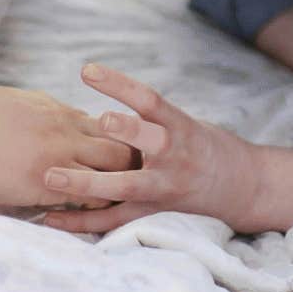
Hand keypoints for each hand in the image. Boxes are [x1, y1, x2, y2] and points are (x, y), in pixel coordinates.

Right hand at [0, 78, 135, 208]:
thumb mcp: (3, 109)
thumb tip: (22, 131)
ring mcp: (58, 153)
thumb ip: (23, 120)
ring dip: (123, 182)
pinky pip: (89, 193)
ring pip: (112, 166)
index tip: (116, 155)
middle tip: (140, 179)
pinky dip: (100, 205)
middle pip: (117, 140)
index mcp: (50, 109)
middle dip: (131, 158)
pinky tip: (102, 216)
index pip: (95, 123)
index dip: (108, 140)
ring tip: (132, 200)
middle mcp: (63, 127)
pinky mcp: (46, 181)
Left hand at [39, 64, 264, 234]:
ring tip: (52, 177)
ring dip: (86, 184)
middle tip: (95, 120)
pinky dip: (82, 221)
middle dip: (123, 130)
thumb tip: (94, 108)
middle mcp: (174, 156)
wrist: (241, 186)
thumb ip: (148, 117)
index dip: (120, 84)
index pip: (149, 99)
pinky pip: (114, 220)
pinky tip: (51, 218)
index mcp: (180, 126)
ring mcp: (163, 188)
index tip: (88, 70)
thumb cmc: (202, 146)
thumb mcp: (183, 122)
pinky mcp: (152, 212)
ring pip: (126, 186)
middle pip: (149, 141)